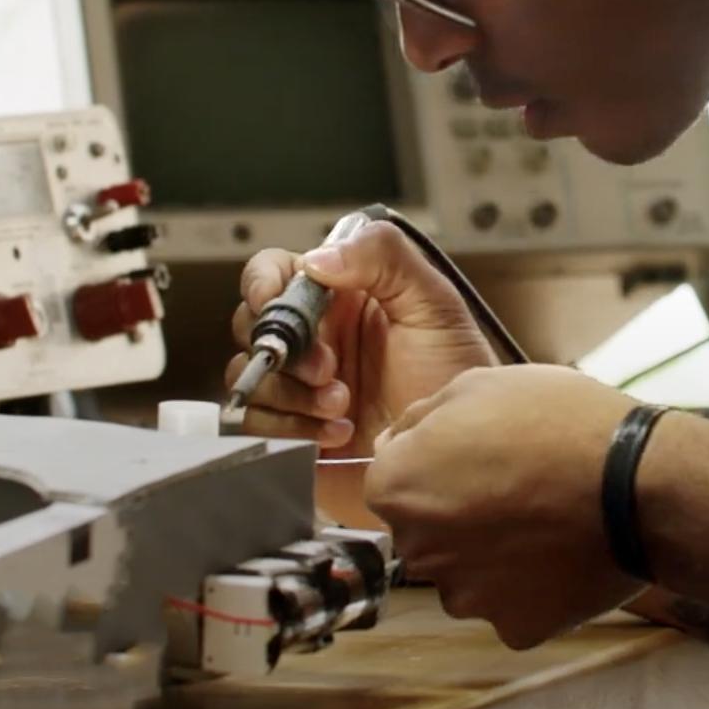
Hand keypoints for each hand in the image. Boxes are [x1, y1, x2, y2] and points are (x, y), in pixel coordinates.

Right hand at [227, 220, 498, 452]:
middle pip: (251, 326)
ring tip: (343, 406)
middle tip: (328, 369)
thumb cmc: (454, 376)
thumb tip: (317, 259)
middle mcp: (311, 338)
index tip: (271, 301)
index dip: (261, 283)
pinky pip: (254, 425)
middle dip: (284, 348)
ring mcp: (298, 387)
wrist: (461, 450)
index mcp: (337, 296)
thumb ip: (384, 258)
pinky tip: (335, 433)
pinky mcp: (292, 433)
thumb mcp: (433, 304)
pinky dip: (289, 428)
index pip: (274, 272)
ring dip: (292, 393)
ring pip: (248, 376)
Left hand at [367, 365, 648, 648]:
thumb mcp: (480, 385)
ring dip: (489, 555)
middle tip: (514, 485)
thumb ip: (421, 418)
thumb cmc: (561, 424)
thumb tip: (396, 439)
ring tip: (543, 519)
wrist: (637, 483)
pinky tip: (560, 553)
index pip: (391, 481)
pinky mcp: (513, 627)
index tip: (476, 455)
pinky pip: (511, 607)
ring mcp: (465, 595)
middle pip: (425, 532)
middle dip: (456, 513)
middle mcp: (417, 549)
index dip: (435, 463)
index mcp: (397, 487)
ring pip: (464, 575)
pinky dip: (530, 587)